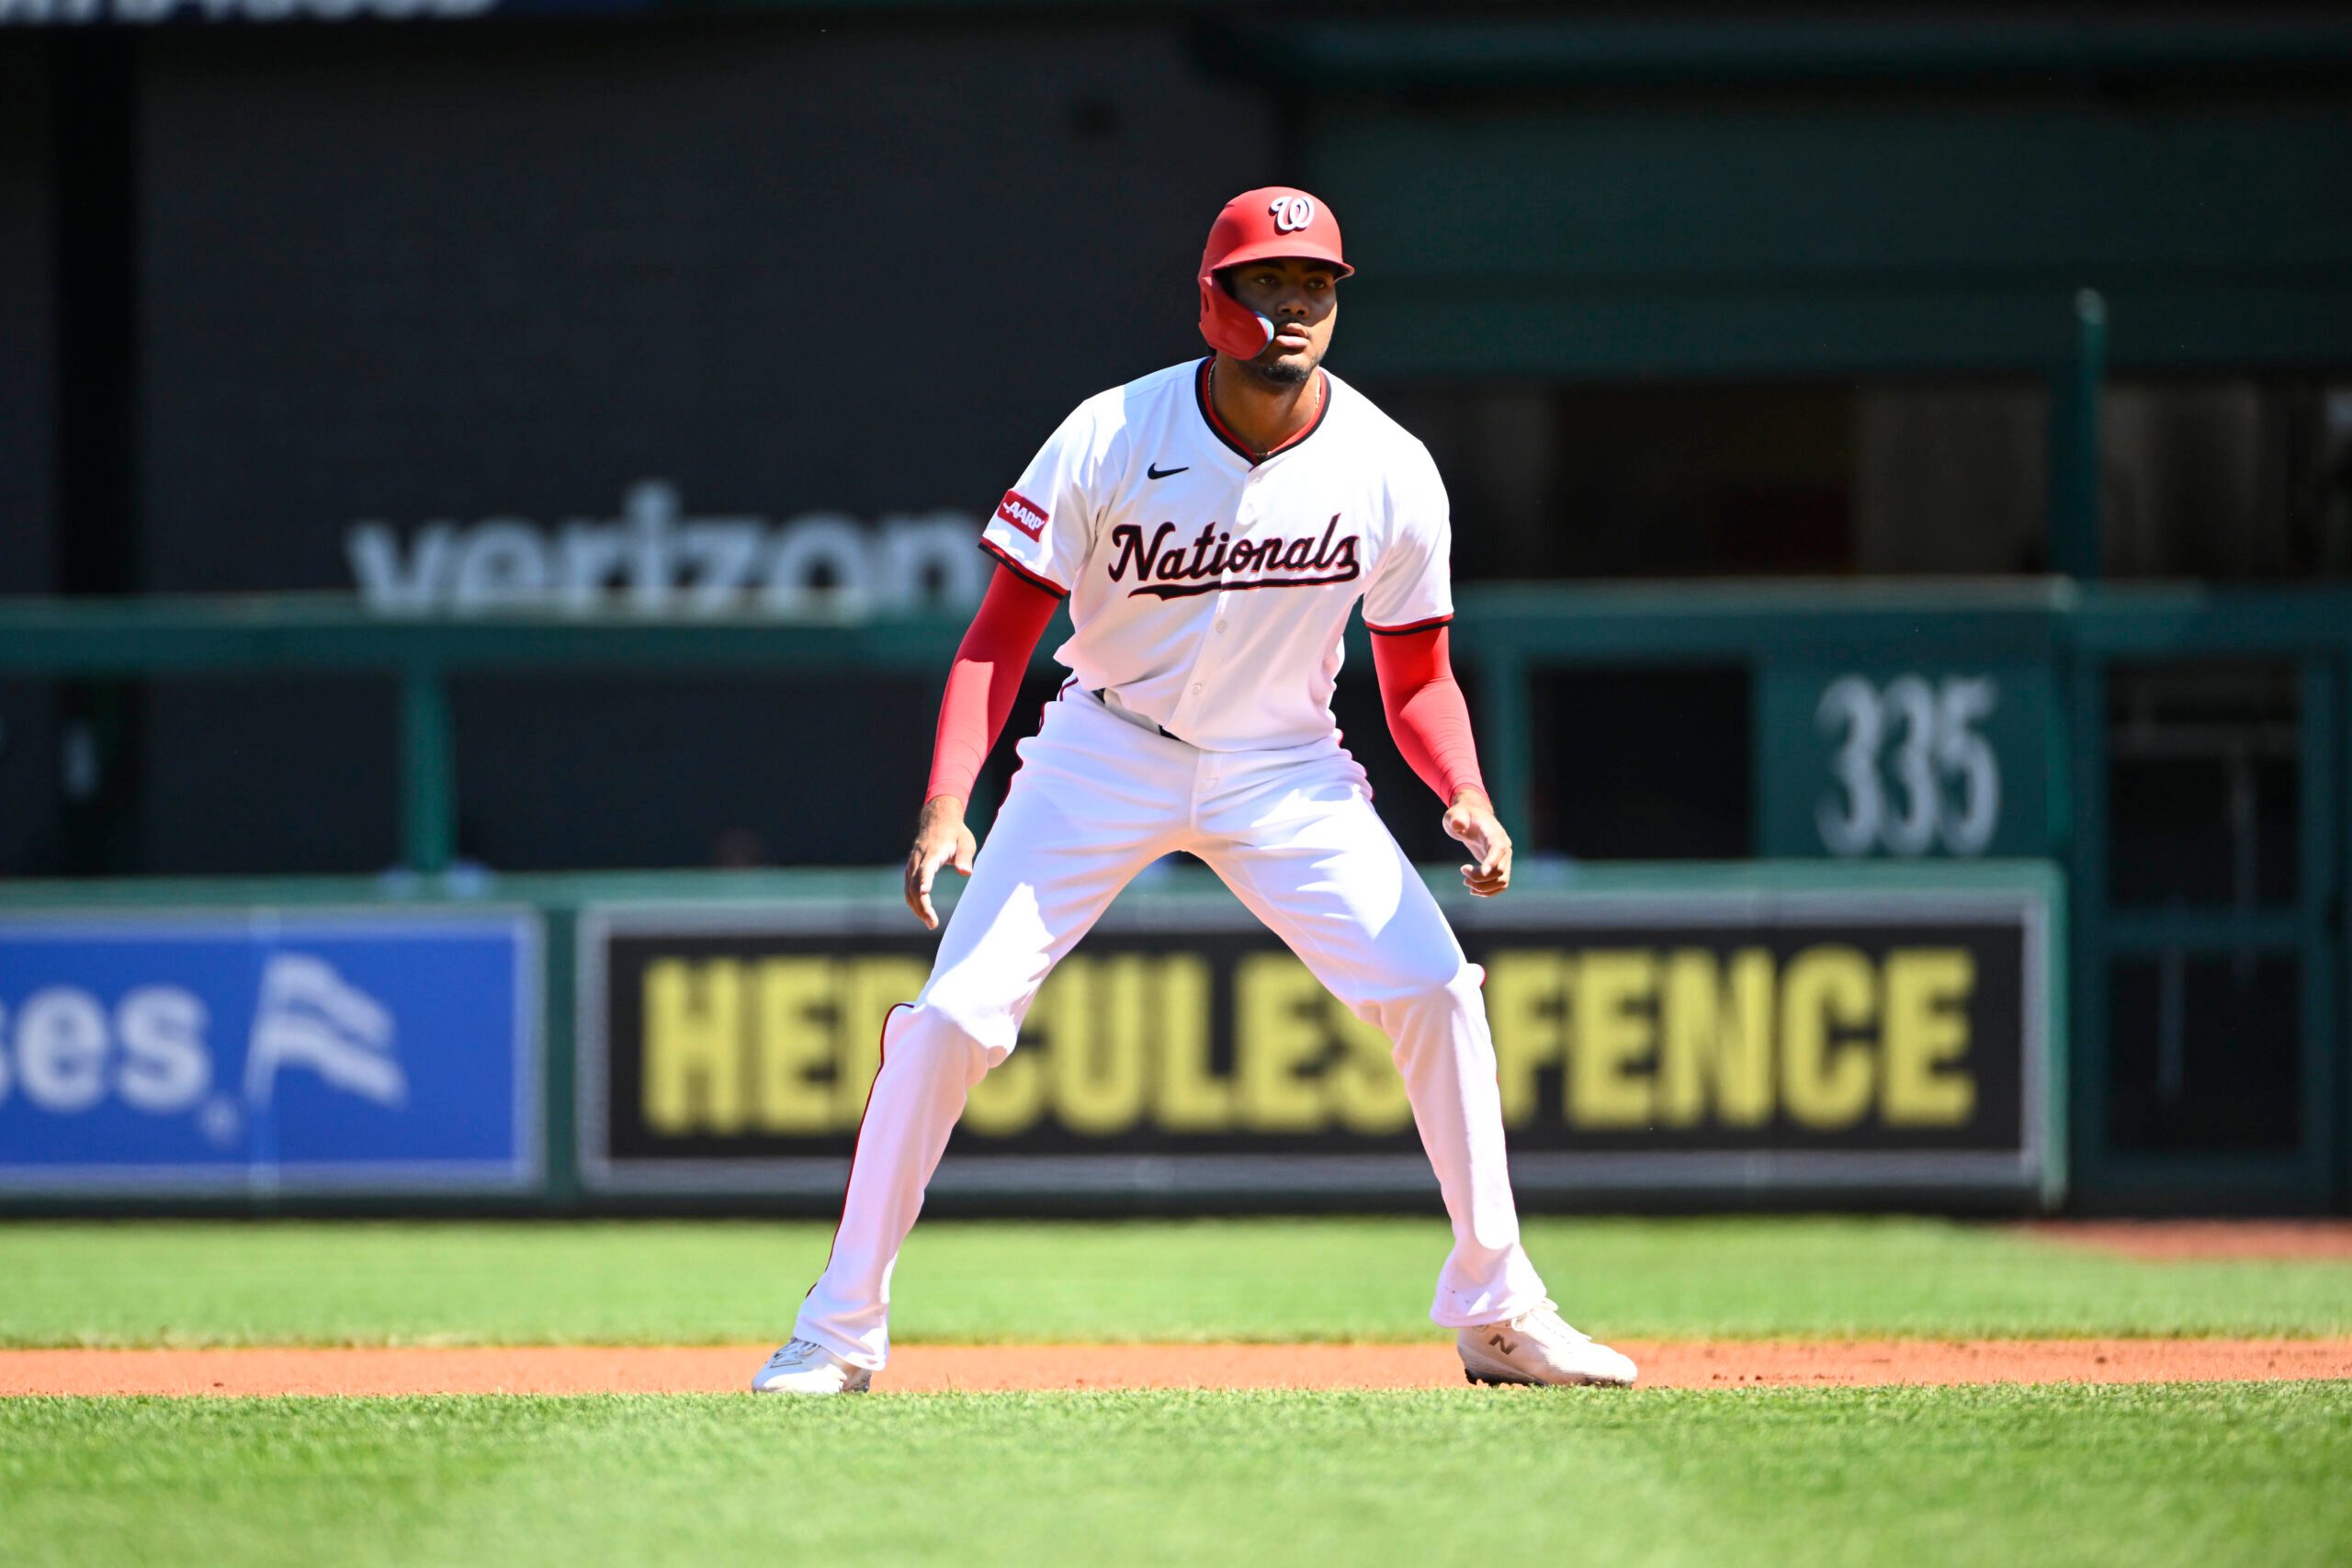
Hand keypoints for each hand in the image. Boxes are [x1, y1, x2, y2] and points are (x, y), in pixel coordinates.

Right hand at [904, 795, 977, 929]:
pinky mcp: (911, 868)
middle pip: (914, 885)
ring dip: (917, 907)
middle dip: (922, 906)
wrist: (938, 819)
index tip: (925, 893)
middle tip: (933, 923)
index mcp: (933, 852)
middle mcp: (919, 859)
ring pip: (908, 889)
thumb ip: (965, 857)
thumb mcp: (966, 842)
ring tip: (930, 923)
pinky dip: (913, 901)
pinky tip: (922, 913)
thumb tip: (966, 873)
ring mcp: (912, 864)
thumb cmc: (956, 834)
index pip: (926, 868)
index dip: (925, 880)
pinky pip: (908, 888)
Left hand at [1443, 787, 1511, 897]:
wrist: (1473, 817)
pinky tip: (1473, 890)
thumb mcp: (1455, 814)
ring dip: (1483, 887)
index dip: (1492, 861)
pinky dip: (1488, 891)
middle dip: (1479, 877)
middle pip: (1500, 870)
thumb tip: (1458, 825)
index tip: (1481, 872)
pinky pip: (1501, 884)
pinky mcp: (1500, 866)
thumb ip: (1456, 819)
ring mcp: (1504, 858)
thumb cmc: (1463, 815)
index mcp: (1494, 833)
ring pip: (1502, 881)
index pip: (1499, 849)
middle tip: (1463, 870)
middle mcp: (1504, 847)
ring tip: (1466, 881)